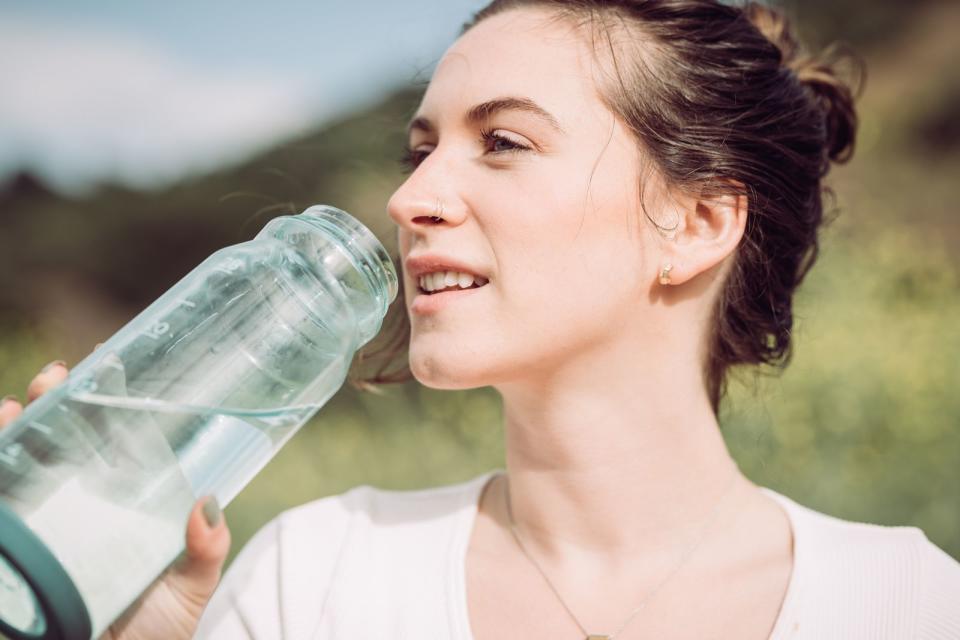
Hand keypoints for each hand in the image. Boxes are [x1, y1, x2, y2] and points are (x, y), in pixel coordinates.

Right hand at [0, 360, 231, 639]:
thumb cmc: (157, 630)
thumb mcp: (189, 587)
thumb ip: (204, 549)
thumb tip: (207, 506)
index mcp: (117, 505)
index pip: (101, 444)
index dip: (94, 407)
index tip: (95, 371)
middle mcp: (74, 511)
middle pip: (52, 446)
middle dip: (46, 406)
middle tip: (53, 381)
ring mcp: (39, 533)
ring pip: (14, 470)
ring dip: (7, 434)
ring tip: (12, 410)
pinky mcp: (13, 561)